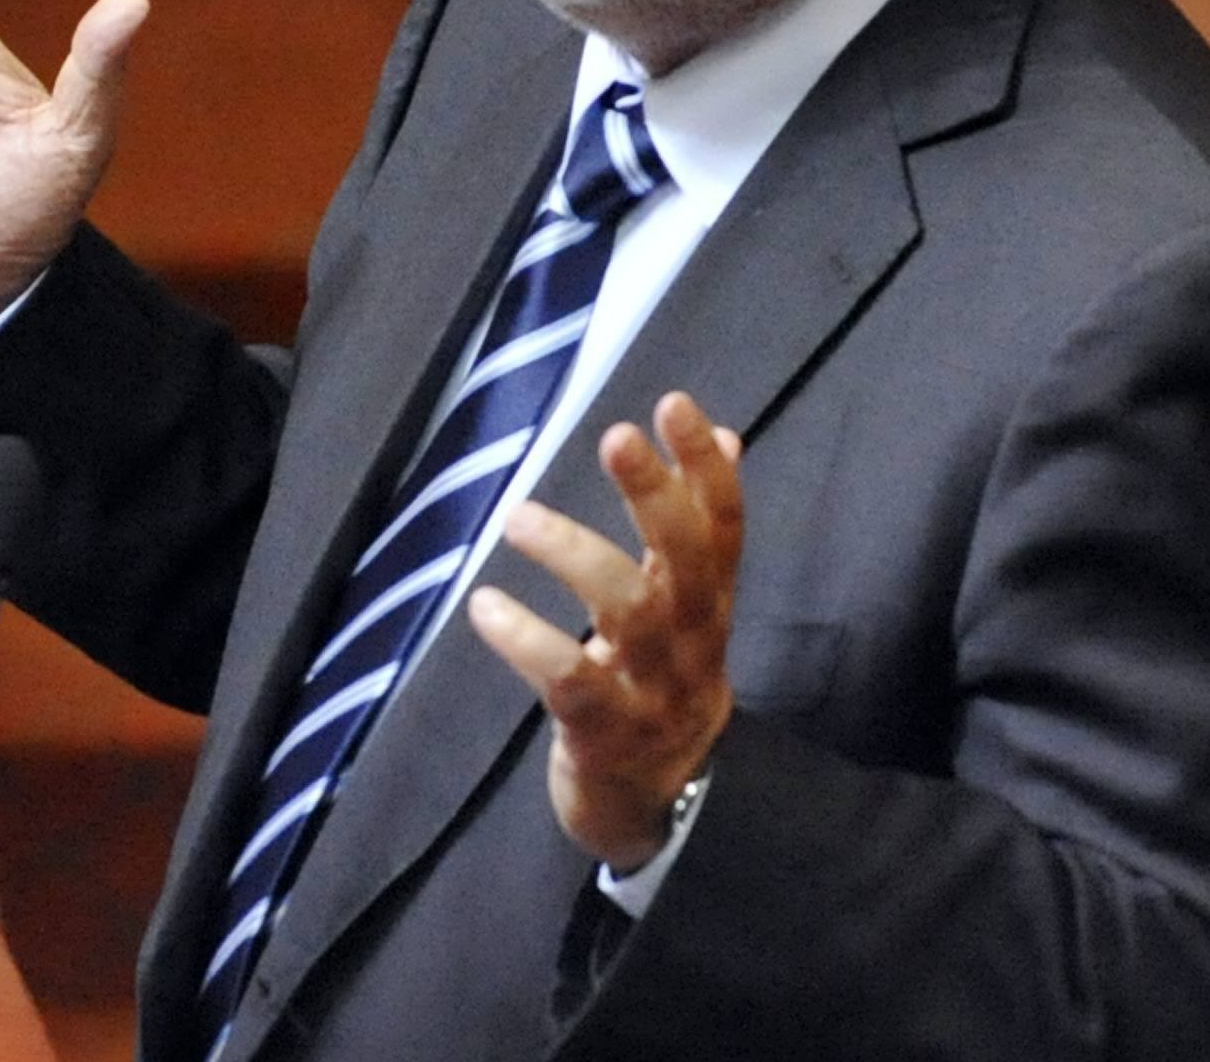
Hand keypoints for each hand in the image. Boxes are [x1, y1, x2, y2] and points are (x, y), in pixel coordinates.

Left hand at [467, 390, 742, 872]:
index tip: (674, 403)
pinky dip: (525, 639)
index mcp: (709, 605)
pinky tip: (484, 606)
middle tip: (615, 436)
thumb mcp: (690, 608)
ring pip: (630, 614)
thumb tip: (725, 437)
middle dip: (654, 495)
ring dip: (575, 556)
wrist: (660, 807)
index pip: (723, 527)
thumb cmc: (660, 682)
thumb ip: (700, 529)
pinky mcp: (603, 734)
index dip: (703, 467)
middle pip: (686, 562)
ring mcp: (651, 691)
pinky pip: (568, 681)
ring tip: (518, 517)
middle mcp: (691, 643)